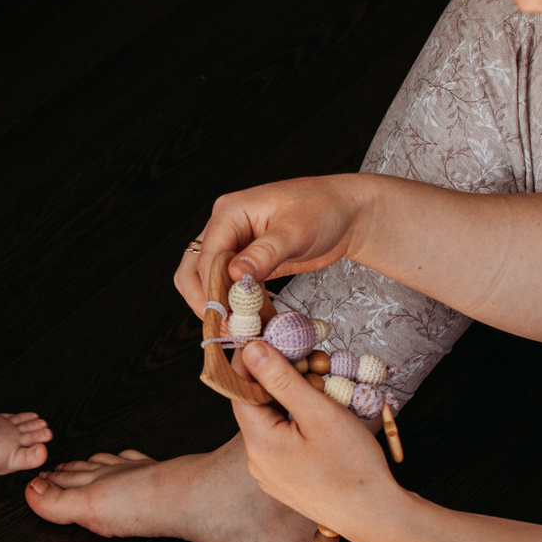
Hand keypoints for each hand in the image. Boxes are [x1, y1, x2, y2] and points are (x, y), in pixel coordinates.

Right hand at [170, 177, 378, 313]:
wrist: (348, 213)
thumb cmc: (324, 210)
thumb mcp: (295, 231)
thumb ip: (264, 254)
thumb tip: (234, 275)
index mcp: (229, 212)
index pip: (206, 257)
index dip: (212, 291)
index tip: (226, 320)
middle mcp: (225, 228)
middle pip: (194, 271)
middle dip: (206, 302)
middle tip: (227, 330)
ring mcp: (234, 245)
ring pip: (208, 282)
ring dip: (220, 307)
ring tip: (240, 331)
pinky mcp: (247, 263)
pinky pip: (230, 288)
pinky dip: (237, 307)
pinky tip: (252, 324)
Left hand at [230, 339, 402, 535]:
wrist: (376, 517)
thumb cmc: (353, 467)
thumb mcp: (319, 414)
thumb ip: (282, 380)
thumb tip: (251, 350)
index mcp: (259, 442)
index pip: (238, 389)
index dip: (251, 361)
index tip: (271, 338)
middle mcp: (257, 460)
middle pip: (257, 405)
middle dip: (280, 379)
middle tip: (311, 361)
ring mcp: (270, 474)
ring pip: (272, 422)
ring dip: (292, 399)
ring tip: (323, 387)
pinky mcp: (286, 481)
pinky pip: (284, 441)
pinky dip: (298, 422)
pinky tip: (324, 416)